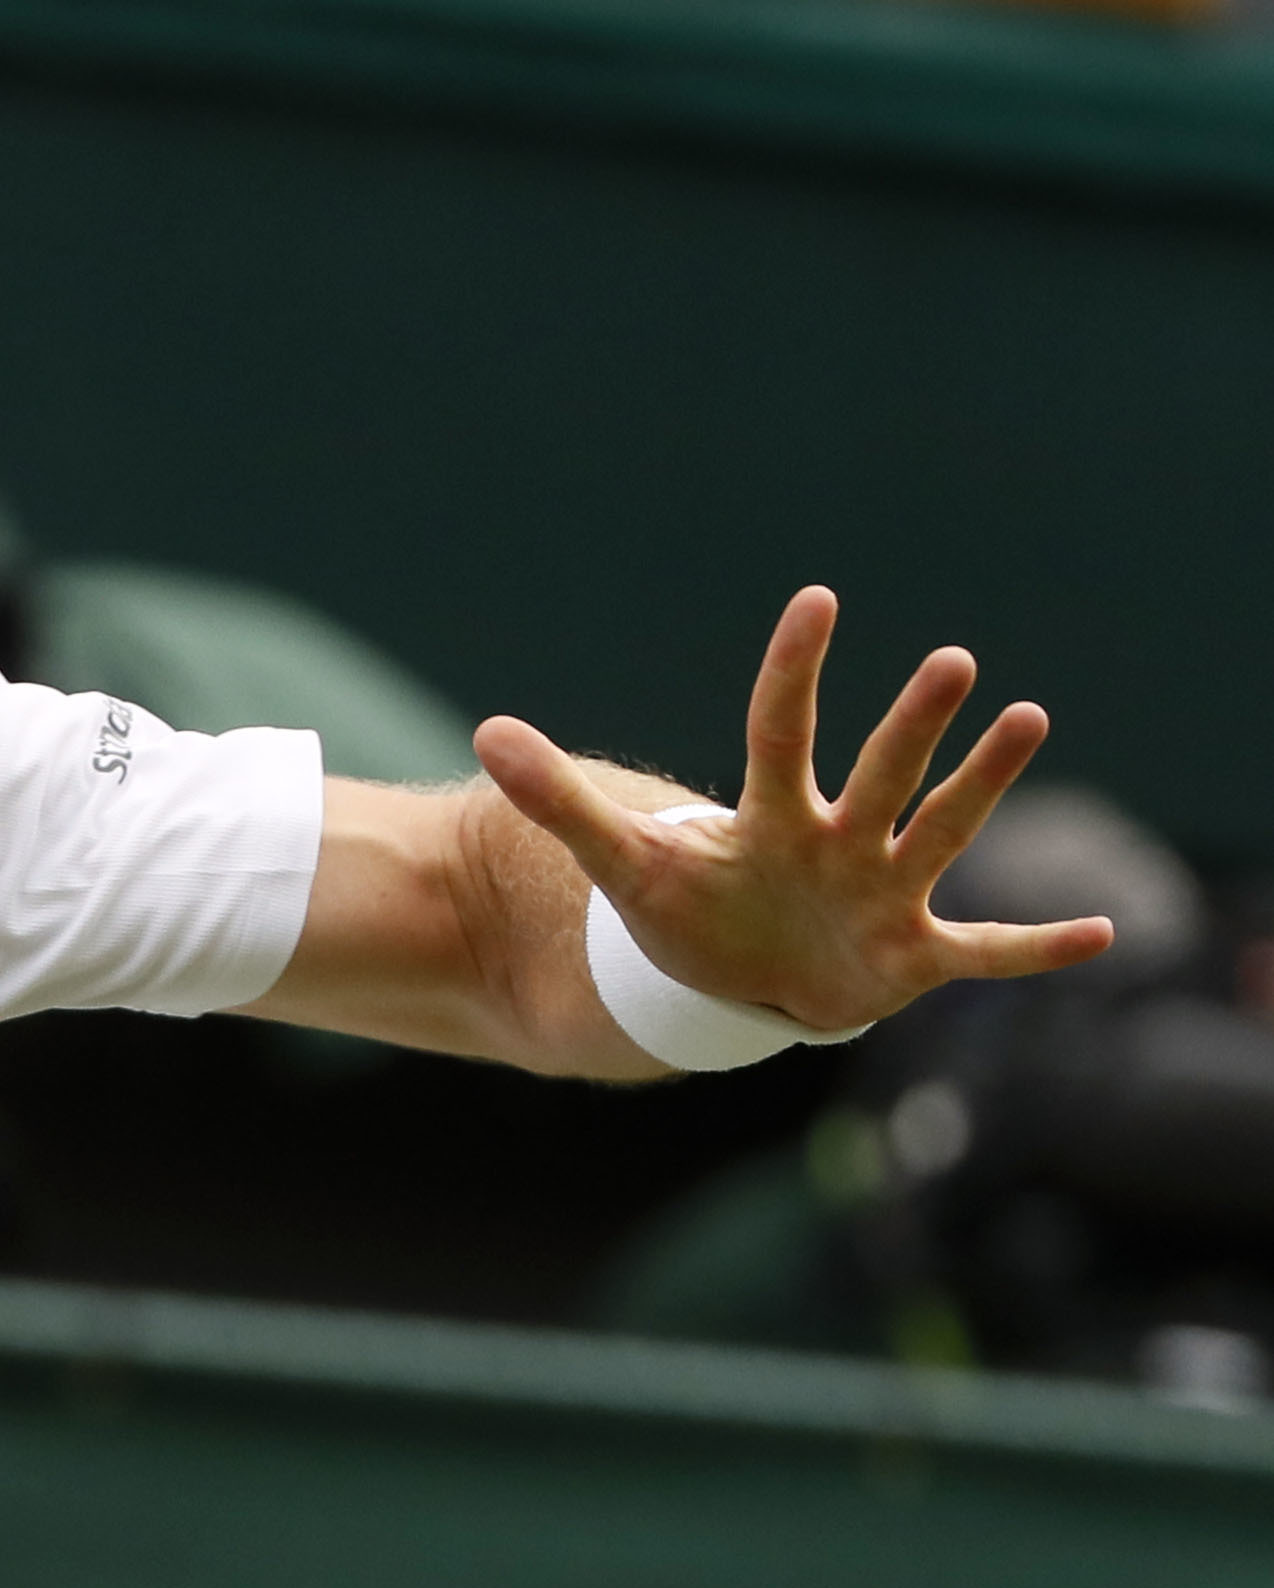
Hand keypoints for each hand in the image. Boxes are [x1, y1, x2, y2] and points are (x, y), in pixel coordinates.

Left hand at [475, 586, 1109, 1036]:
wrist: (737, 986)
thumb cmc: (691, 915)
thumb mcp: (623, 865)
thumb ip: (562, 802)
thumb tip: (484, 731)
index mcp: (769, 816)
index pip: (779, 729)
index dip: (793, 671)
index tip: (817, 601)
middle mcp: (839, 838)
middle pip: (878, 771)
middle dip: (913, 725)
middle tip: (952, 663)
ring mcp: (882, 891)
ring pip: (938, 830)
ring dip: (982, 783)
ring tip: (1028, 718)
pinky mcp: (911, 956)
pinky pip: (986, 952)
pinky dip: (1038, 949)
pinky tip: (1102, 933)